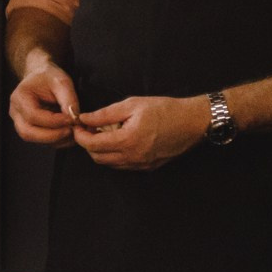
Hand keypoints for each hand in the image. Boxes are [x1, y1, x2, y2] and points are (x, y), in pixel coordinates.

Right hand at [9, 59, 81, 145]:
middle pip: (27, 133)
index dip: (53, 121)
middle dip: (52, 136)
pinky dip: (56, 141)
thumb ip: (68, 99)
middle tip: (71, 131)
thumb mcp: (61, 81)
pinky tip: (69, 134)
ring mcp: (20, 122)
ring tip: (73, 132)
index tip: (71, 119)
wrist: (40, 76)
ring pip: (33, 139)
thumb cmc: (48, 76)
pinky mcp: (30, 128)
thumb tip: (75, 118)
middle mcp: (16, 112)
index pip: (33, 116)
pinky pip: (40, 141)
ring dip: (55, 140)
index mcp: (20, 98)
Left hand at [73, 95, 207, 169]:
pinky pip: (123, 165)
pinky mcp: (148, 167)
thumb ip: (105, 114)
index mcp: (127, 141)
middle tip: (88, 128)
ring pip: (109, 164)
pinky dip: (114, 156)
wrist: (194, 122)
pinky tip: (118, 141)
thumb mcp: (132, 105)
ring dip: (100, 151)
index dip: (79, 135)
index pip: (91, 145)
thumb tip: (84, 118)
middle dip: (87, 143)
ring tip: (103, 133)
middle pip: (97, 157)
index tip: (78, 125)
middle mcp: (133, 157)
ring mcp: (141, 164)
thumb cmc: (165, 109)